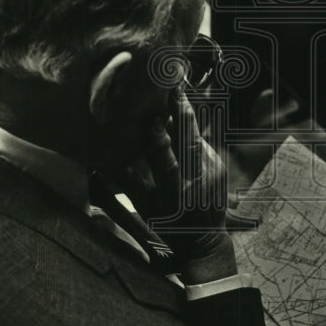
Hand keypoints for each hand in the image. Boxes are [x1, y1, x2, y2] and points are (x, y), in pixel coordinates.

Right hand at [121, 89, 227, 261]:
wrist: (206, 240)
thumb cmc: (169, 226)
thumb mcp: (145, 209)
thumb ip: (130, 182)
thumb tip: (106, 159)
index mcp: (175, 195)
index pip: (168, 163)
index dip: (160, 140)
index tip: (152, 118)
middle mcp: (198, 181)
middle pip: (190, 141)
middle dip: (181, 111)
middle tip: (172, 85)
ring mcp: (213, 171)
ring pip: (197, 136)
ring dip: (185, 112)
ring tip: (174, 88)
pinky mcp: (220, 164)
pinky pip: (201, 141)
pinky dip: (189, 127)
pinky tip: (180, 109)